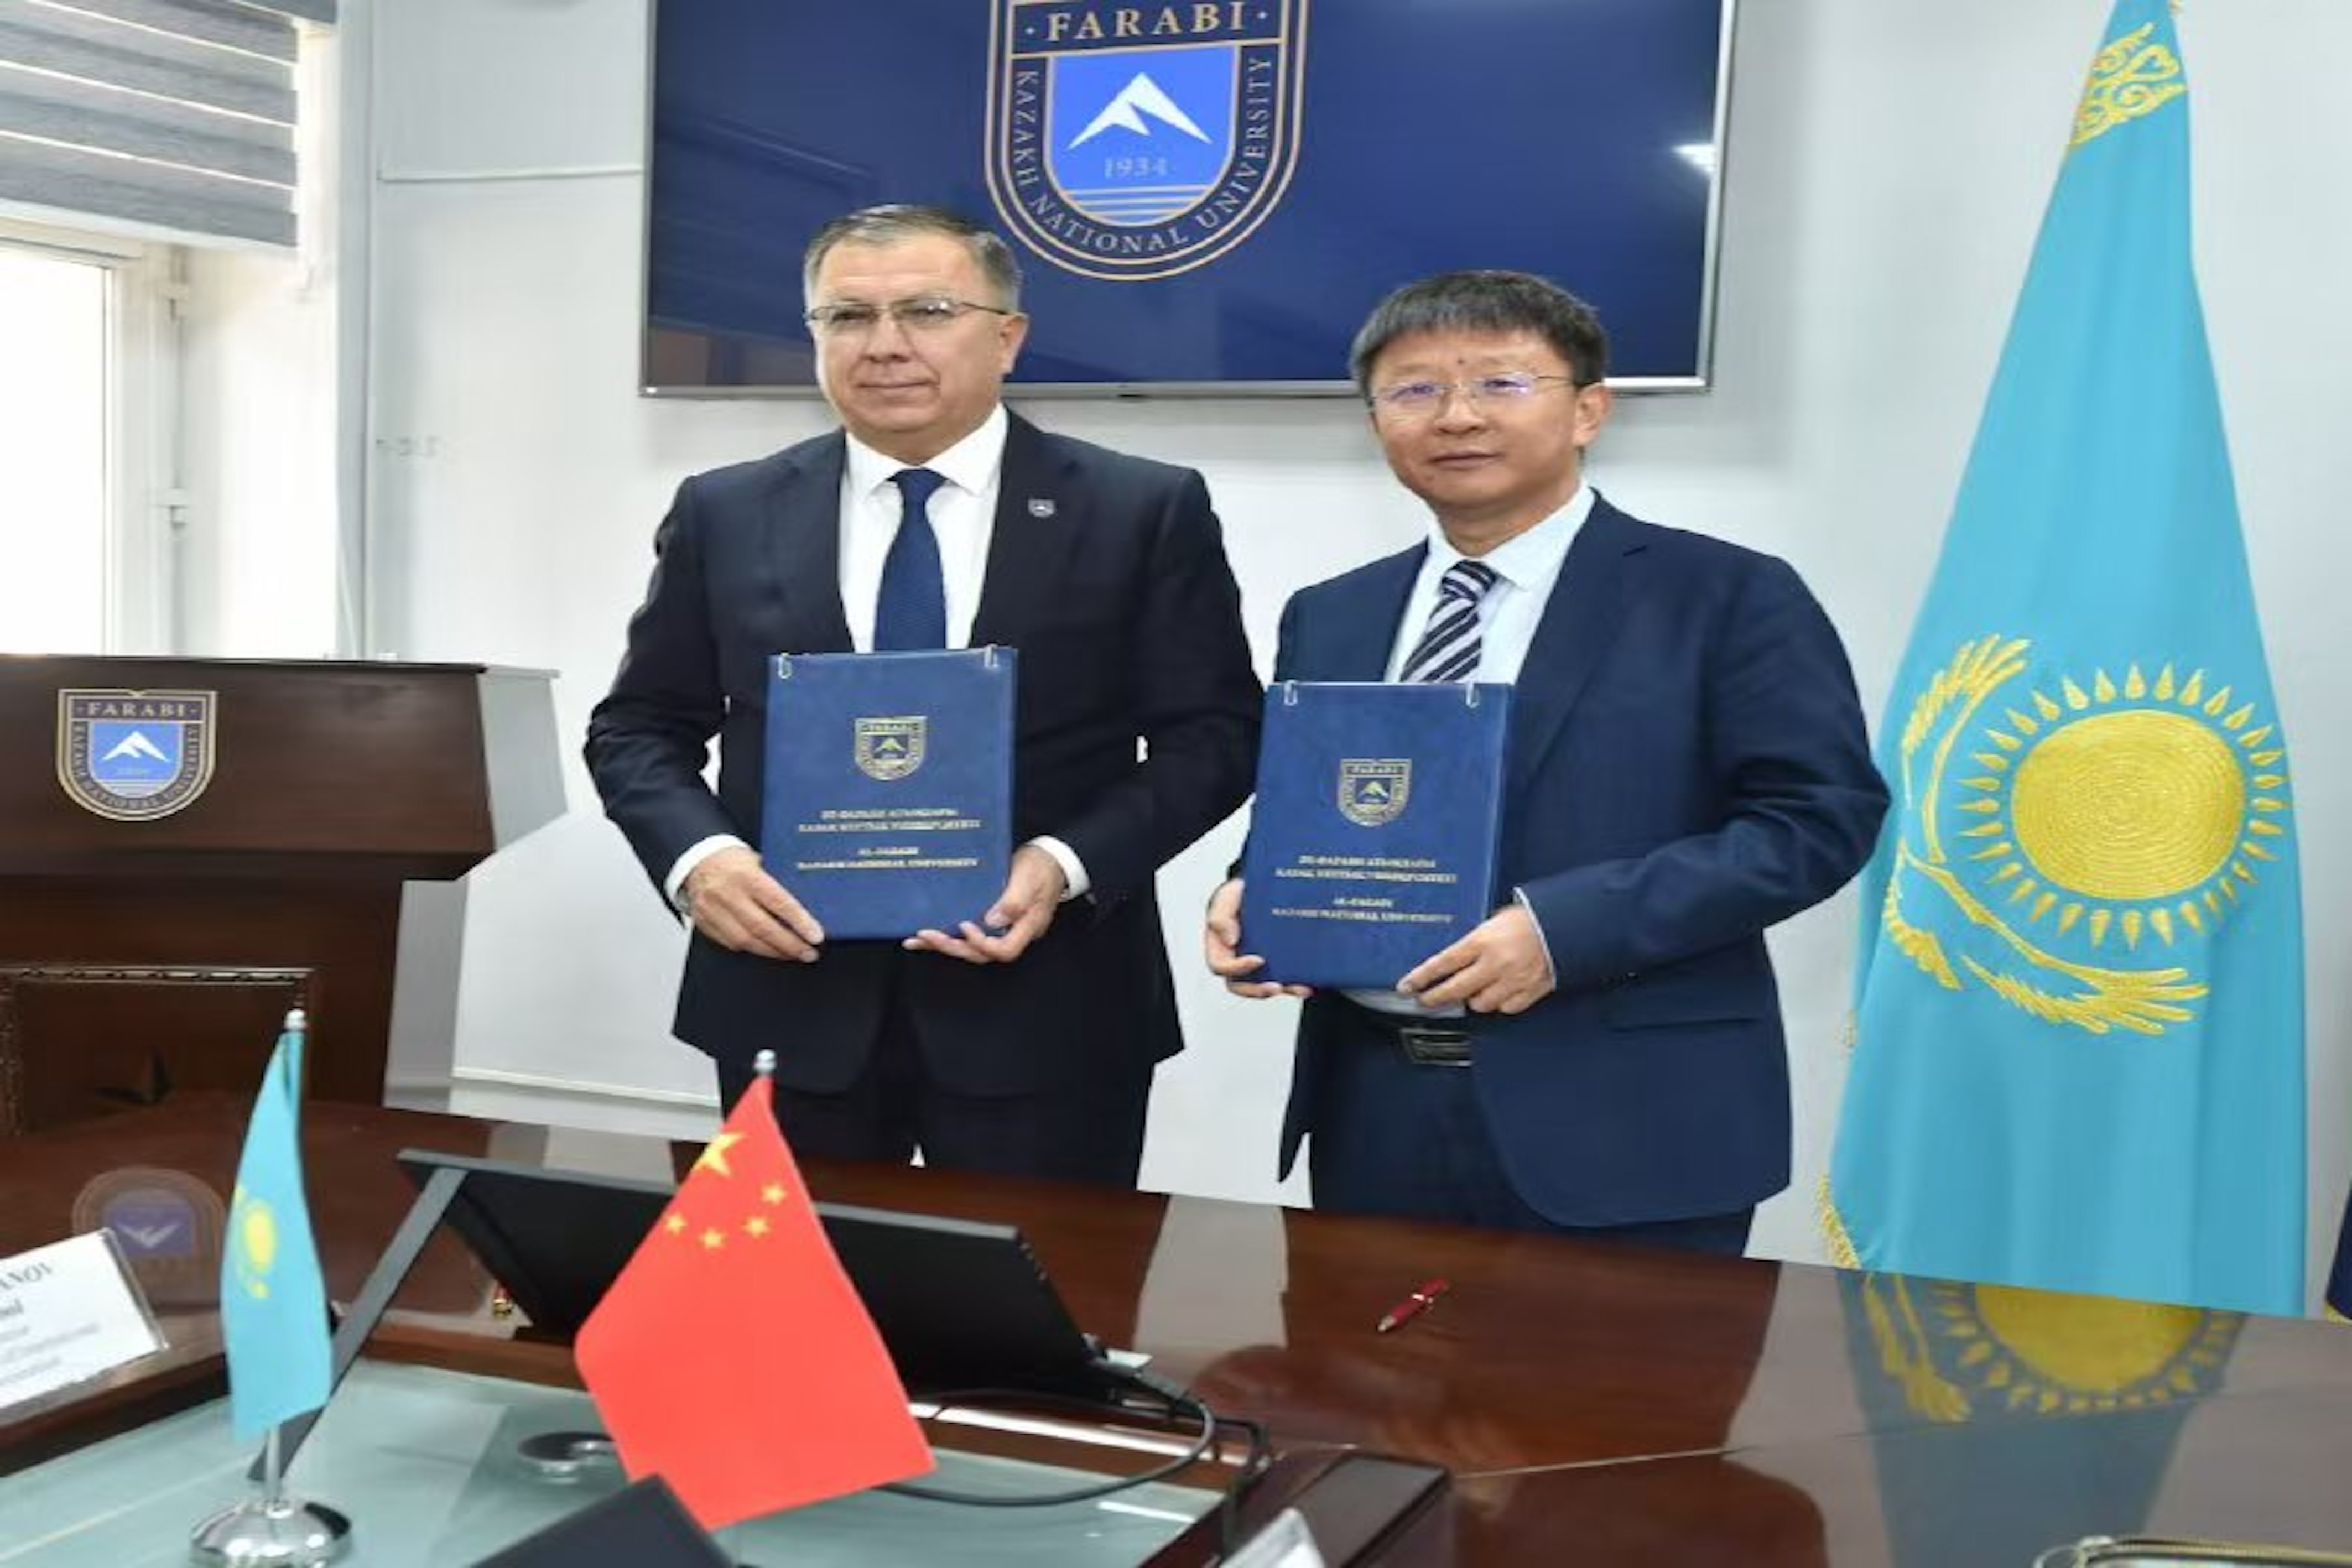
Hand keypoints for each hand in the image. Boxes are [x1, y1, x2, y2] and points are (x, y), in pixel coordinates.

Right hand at [682, 846, 823, 961]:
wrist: (698, 860)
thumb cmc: (734, 861)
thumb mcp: (759, 861)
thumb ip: (778, 882)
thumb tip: (809, 904)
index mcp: (746, 875)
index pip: (778, 902)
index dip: (799, 922)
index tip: (815, 936)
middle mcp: (727, 893)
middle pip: (763, 928)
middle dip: (790, 945)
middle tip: (809, 953)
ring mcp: (712, 910)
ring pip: (746, 941)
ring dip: (773, 952)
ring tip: (792, 954)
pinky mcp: (704, 923)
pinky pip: (731, 944)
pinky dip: (753, 949)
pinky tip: (768, 949)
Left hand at [904, 844, 1064, 963]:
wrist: (1050, 859)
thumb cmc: (1042, 868)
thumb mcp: (1030, 880)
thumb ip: (1013, 901)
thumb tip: (992, 920)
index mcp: (1027, 926)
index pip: (1003, 949)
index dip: (982, 943)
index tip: (966, 925)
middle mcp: (1012, 932)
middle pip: (981, 953)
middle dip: (953, 946)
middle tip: (927, 935)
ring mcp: (1002, 927)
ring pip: (971, 946)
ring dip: (945, 944)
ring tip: (918, 939)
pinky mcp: (992, 918)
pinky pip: (969, 933)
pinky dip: (948, 934)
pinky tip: (927, 935)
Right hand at [1203, 878, 1311, 999]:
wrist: (1257, 889)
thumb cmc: (1237, 897)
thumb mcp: (1225, 899)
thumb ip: (1221, 917)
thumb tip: (1230, 940)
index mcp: (1219, 949)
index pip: (1221, 967)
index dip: (1237, 969)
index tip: (1258, 960)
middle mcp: (1236, 961)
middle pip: (1241, 986)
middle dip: (1259, 990)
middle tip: (1277, 987)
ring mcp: (1256, 966)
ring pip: (1264, 986)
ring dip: (1283, 990)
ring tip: (1300, 989)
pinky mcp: (1275, 964)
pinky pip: (1283, 979)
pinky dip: (1296, 984)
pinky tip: (1309, 984)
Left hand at [1397, 903, 1554, 1013]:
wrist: (1568, 924)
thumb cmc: (1533, 916)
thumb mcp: (1496, 919)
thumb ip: (1476, 939)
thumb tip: (1459, 955)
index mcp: (1482, 941)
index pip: (1442, 963)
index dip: (1421, 977)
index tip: (1406, 986)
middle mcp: (1494, 964)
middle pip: (1455, 990)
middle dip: (1435, 997)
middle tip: (1424, 1000)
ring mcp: (1512, 981)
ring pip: (1480, 1004)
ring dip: (1473, 999)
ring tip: (1472, 990)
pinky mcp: (1529, 992)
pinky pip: (1506, 1008)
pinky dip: (1500, 1003)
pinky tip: (1499, 994)